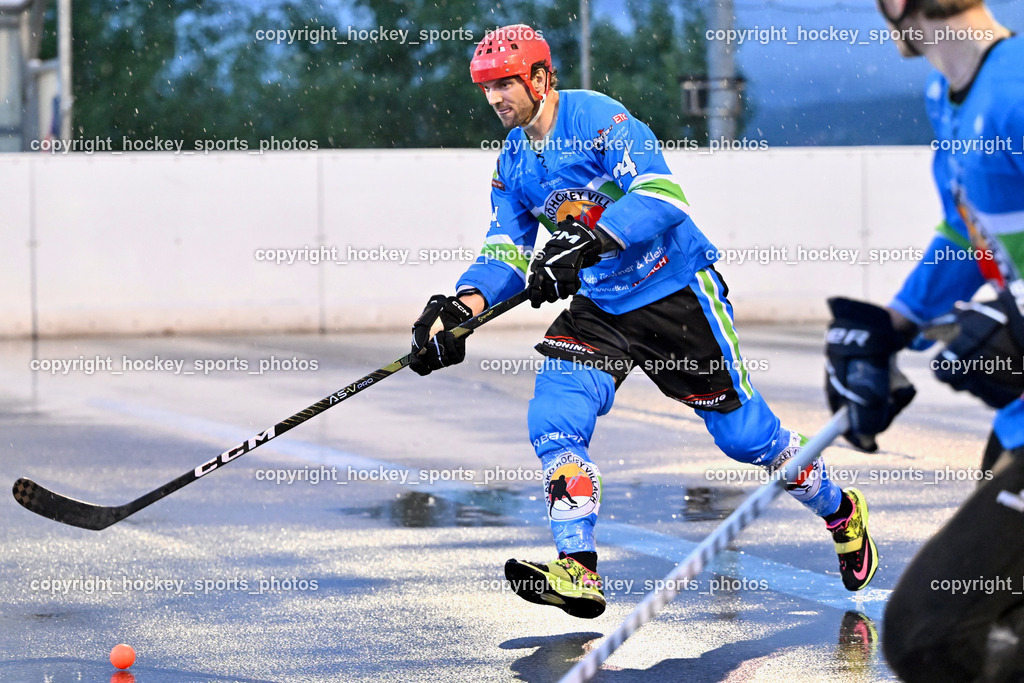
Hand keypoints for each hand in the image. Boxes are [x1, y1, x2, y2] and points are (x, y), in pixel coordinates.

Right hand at [409, 294, 472, 375]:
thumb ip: (418, 340)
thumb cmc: (433, 321)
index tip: (420, 356)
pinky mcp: (457, 356)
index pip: (420, 368)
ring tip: (443, 333)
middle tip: (434, 337)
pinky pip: (455, 356)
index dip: (419, 366)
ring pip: (444, 360)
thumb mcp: (422, 328)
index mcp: (423, 355)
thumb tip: (418, 353)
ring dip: (443, 343)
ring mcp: (446, 359)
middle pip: (433, 364)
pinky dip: (452, 344)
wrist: (449, 315)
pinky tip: (450, 336)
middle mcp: (434, 359)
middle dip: (434, 349)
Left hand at [528, 216, 602, 307]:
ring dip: (564, 292)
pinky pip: (572, 290)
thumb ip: (535, 276)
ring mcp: (560, 276)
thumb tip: (530, 291)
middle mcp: (548, 275)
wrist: (570, 242)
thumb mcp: (540, 262)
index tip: (536, 304)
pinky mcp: (572, 276)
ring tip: (565, 284)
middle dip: (553, 296)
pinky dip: (573, 287)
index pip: (534, 291)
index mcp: (538, 272)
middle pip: (550, 297)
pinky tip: (573, 281)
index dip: (535, 300)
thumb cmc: (554, 254)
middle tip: (556, 290)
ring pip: (561, 295)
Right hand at [825, 297, 915, 451]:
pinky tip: (904, 383)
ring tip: (902, 390)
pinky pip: (890, 390)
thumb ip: (868, 406)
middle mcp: (847, 378)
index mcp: (835, 378)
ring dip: (893, 400)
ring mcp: (865, 374)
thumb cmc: (875, 340)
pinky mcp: (882, 369)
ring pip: (879, 402)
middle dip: (881, 413)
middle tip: (895, 410)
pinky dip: (899, 390)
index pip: (839, 415)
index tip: (870, 447)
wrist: (895, 312)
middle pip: (861, 410)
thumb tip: (868, 435)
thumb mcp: (872, 376)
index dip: (851, 435)